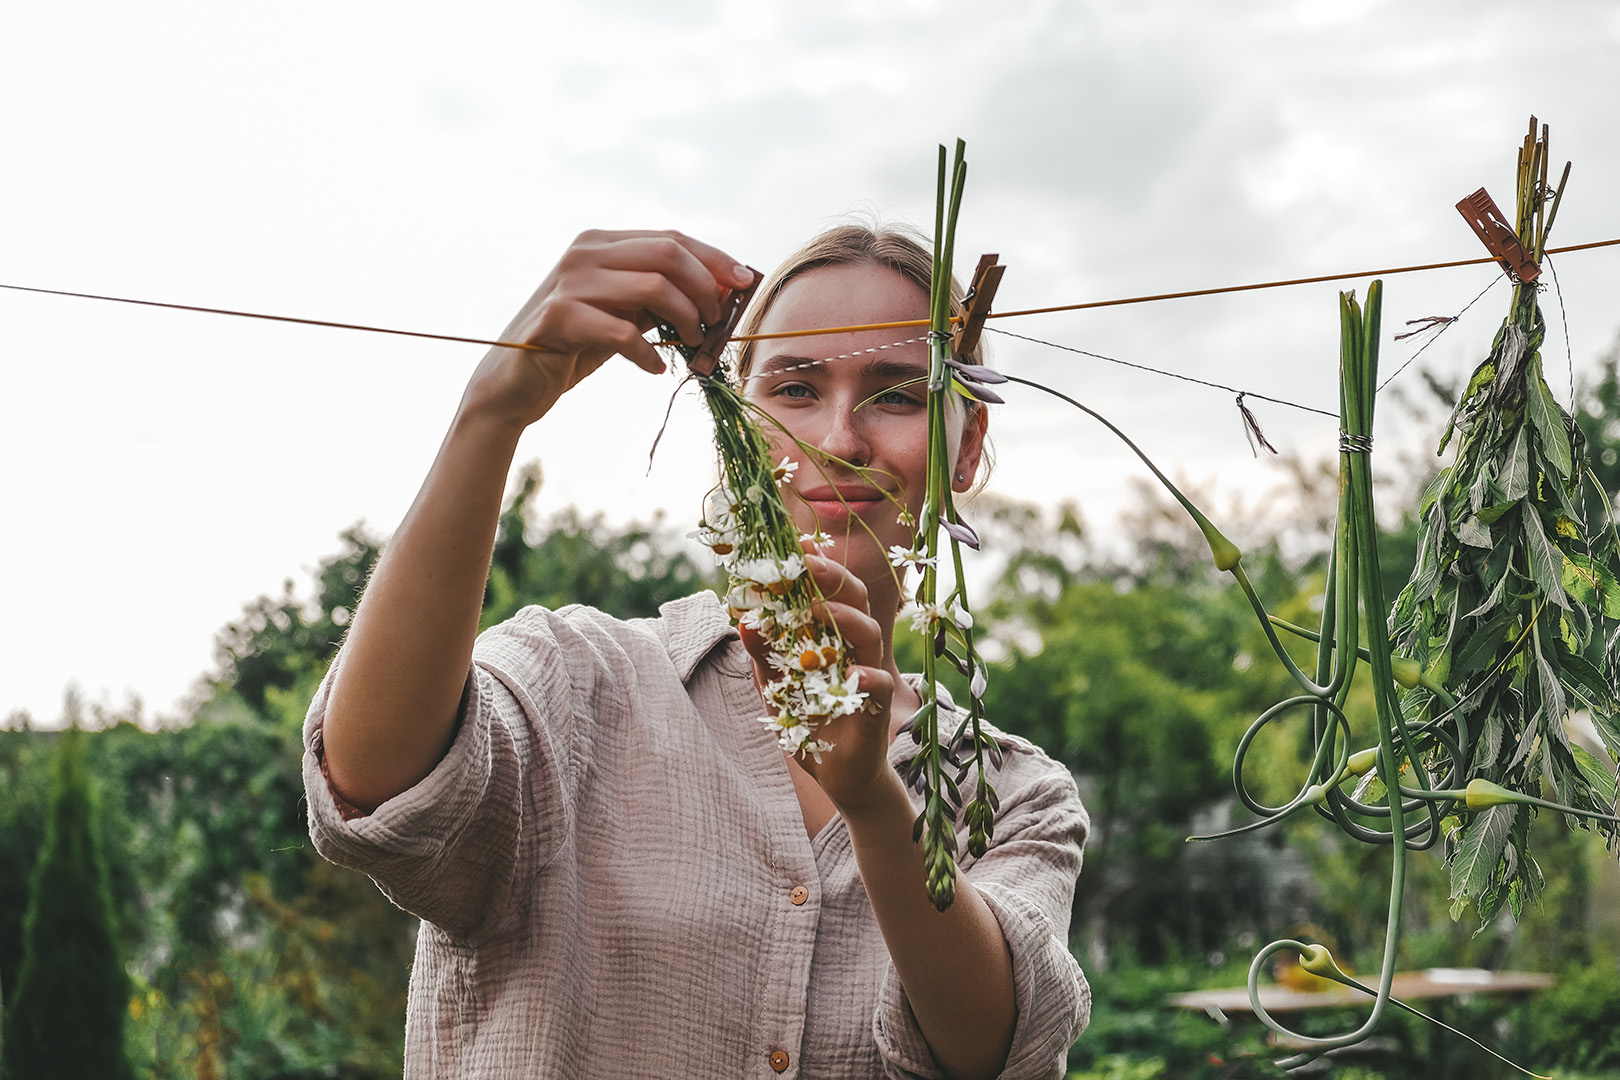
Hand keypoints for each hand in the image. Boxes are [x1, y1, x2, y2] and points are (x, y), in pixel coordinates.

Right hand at [464, 229, 754, 430]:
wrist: (513, 382)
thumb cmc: (575, 346)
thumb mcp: (621, 313)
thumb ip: (658, 297)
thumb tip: (720, 294)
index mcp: (600, 243)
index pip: (671, 238)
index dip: (715, 259)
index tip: (746, 282)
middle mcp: (584, 253)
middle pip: (668, 255)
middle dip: (706, 288)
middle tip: (716, 322)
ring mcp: (569, 283)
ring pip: (654, 288)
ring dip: (685, 320)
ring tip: (691, 345)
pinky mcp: (559, 318)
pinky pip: (623, 333)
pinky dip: (648, 354)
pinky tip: (654, 369)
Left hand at [742, 549, 901, 815]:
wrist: (838, 776)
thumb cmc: (809, 725)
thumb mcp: (775, 688)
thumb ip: (763, 655)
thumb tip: (742, 621)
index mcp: (830, 636)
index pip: (827, 590)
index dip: (815, 566)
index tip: (793, 543)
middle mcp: (852, 648)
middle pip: (854, 599)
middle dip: (833, 576)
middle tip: (807, 563)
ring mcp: (868, 674)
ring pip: (869, 633)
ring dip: (846, 618)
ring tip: (820, 611)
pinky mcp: (876, 707)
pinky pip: (879, 684)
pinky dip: (869, 676)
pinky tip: (852, 673)